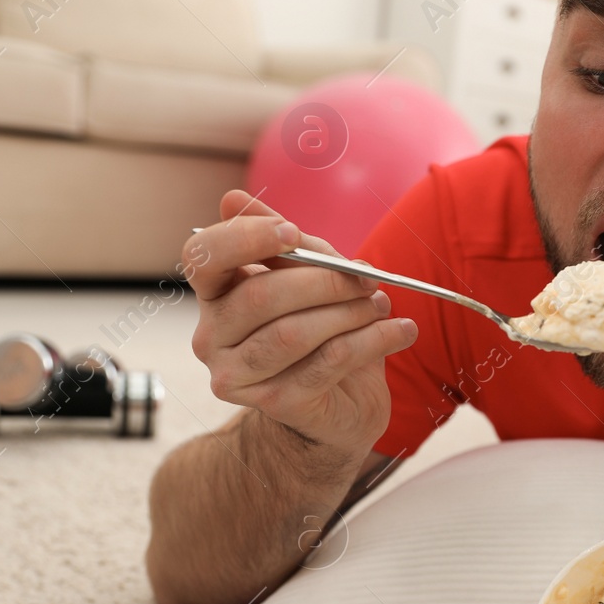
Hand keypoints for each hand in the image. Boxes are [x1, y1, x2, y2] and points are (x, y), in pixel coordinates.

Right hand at [186, 189, 417, 452]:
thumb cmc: (322, 330)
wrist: (339, 405)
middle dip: (324, 281)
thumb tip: (233, 198)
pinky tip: (401, 330)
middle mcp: (212, 337)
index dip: (244, 239)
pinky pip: (328, 362)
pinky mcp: (276, 403)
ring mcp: (238, 376)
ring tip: (382, 304)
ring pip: (292, 333)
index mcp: (214, 295)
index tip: (293, 233)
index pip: (202, 258)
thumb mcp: (311, 276)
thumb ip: (285, 240)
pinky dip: (372, 340)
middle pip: (260, 296)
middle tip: (367, 277)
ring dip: (349, 312)